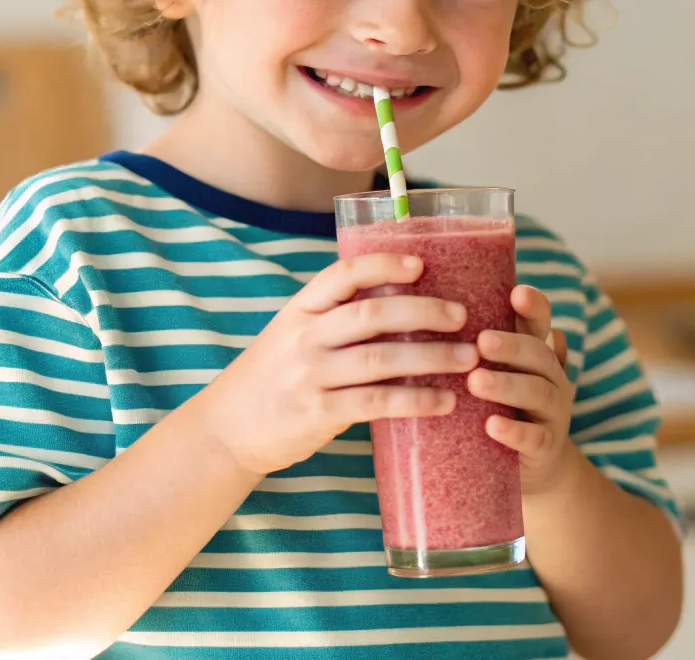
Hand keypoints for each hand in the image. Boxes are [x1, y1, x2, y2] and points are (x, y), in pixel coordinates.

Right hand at [195, 253, 479, 477]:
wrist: (224, 431)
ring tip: (469, 358)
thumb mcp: (292, 335)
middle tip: (463, 315)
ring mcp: (309, 376)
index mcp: (299, 311)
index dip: (383, 265)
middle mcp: (303, 338)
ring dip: (431, 356)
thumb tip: (406, 301)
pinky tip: (444, 401)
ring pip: (380, 358)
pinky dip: (414, 400)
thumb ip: (335, 319)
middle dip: (423, 310)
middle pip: (370, 314)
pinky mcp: (316, 414)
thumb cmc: (273, 378)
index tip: (421, 264)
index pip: (342, 275)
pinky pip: (375, 402)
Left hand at [469, 285, 580, 496]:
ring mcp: (552, 413)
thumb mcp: (490, 374)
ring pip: (539, 392)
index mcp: (535, 354)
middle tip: (481, 341)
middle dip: (512, 346)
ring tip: (475, 381)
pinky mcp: (545, 448)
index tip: (516, 292)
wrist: (528, 468)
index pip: (540, 322)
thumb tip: (412, 309)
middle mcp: (551, 377)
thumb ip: (468, 348)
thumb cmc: (496, 408)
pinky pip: (535, 438)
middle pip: (539, 354)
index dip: (534, 307)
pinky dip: (515, 432)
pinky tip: (492, 426)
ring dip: (508, 384)